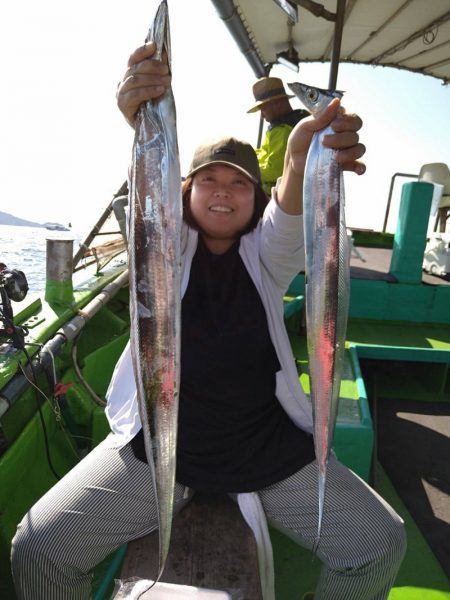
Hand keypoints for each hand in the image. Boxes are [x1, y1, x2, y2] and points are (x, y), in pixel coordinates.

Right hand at [116, 42, 170, 127]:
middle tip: (167, 71)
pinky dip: (148, 90)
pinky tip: (160, 90)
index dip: (142, 51)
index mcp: (129, 76)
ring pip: (135, 80)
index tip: (155, 45)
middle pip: (135, 68)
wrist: (150, 132)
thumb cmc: (154, 108)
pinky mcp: (123, 106)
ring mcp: (120, 94)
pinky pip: (135, 94)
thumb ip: (159, 72)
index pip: (133, 59)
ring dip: (153, 79)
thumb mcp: (158, 87)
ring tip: (167, 81)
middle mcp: (122, 83)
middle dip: (153, 67)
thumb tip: (164, 53)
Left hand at [277, 100, 364, 214]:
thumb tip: (337, 101)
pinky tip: (357, 170)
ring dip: (350, 152)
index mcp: (337, 123)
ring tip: (335, 157)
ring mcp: (345, 150)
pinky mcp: (345, 165)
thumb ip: (321, 116)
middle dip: (342, 138)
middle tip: (324, 141)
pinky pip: (359, 166)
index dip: (347, 121)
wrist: (294, 162)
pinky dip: (361, 167)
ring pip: (359, 148)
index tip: (333, 126)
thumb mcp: (305, 126)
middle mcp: (344, 135)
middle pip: (355, 134)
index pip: (353, 118)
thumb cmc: (299, 141)